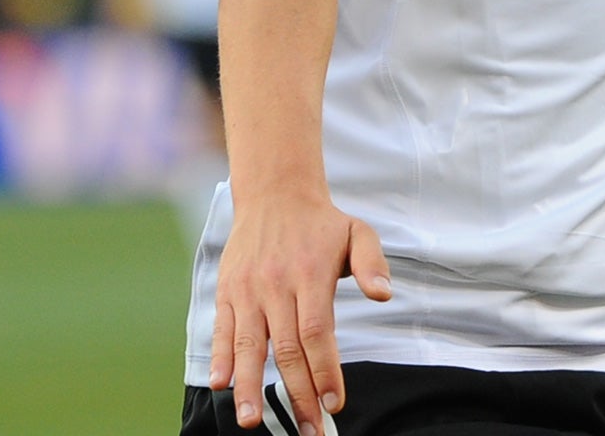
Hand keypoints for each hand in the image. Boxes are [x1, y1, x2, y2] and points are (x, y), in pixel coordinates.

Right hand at [210, 190, 390, 432]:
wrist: (272, 192)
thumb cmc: (321, 222)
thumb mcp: (358, 232)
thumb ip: (373, 263)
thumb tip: (384, 295)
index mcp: (309, 274)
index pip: (316, 332)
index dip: (324, 371)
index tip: (334, 404)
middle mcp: (275, 283)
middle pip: (285, 347)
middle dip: (297, 394)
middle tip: (310, 430)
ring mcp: (248, 288)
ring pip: (249, 344)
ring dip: (250, 386)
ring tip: (251, 422)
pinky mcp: (228, 290)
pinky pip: (223, 329)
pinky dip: (221, 358)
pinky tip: (221, 384)